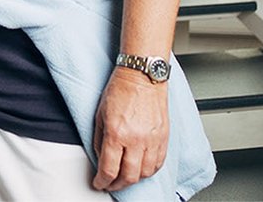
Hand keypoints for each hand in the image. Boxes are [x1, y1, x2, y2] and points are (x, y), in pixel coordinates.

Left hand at [91, 68, 169, 190]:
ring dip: (134, 179)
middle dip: (117, 185)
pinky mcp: (164, 138)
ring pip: (145, 173)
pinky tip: (141, 169)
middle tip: (110, 185)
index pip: (109, 169)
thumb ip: (99, 140)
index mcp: (117, 133)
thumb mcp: (99, 115)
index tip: (98, 184)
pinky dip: (149, 171)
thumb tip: (100, 159)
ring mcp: (153, 140)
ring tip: (125, 177)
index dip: (102, 182)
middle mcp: (137, 140)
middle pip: (129, 177)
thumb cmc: (120, 90)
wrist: (142, 76)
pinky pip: (158, 164)